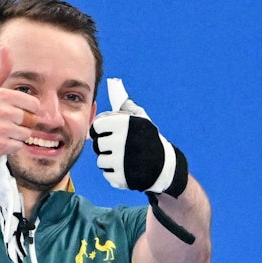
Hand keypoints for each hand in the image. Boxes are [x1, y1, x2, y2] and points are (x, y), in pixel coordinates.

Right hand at [0, 46, 39, 162]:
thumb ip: (0, 70)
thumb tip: (6, 47)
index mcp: (1, 95)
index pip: (34, 104)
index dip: (27, 110)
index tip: (13, 112)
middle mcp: (1, 110)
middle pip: (31, 120)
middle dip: (22, 124)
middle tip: (4, 124)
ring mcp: (0, 128)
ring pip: (26, 134)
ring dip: (16, 136)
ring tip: (0, 132)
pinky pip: (18, 146)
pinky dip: (10, 146)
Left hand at [89, 79, 188, 195]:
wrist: (165, 167)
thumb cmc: (149, 140)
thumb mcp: (141, 119)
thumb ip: (125, 105)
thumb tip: (115, 84)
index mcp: (123, 124)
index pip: (96, 126)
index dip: (100, 131)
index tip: (107, 134)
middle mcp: (121, 141)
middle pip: (97, 145)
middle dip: (105, 147)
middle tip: (118, 148)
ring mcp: (121, 161)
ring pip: (101, 161)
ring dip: (109, 161)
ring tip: (123, 159)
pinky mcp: (122, 177)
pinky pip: (107, 174)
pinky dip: (115, 174)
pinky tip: (126, 170)